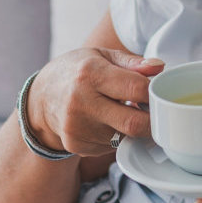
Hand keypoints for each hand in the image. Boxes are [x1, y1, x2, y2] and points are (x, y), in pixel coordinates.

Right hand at [28, 47, 162, 155]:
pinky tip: (106, 122)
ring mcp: (77, 127)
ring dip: (132, 127)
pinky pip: (111, 146)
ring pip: (124, 136)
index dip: (154, 92)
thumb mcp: (102, 56)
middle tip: (153, 111)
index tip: (157, 92)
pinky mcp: (76, 145)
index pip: (137, 88)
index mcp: (90, 74)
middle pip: (134, 123)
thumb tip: (159, 67)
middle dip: (151, 120)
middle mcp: (80, 102)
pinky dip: (116, 136)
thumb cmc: (77, 71)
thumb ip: (133, 62)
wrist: (42, 97)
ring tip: (122, 110)